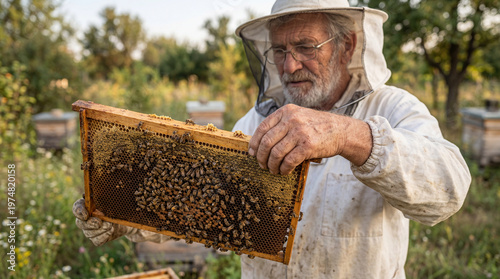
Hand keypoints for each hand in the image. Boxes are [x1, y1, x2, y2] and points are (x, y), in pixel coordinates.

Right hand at [73, 198, 134, 245]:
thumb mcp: (111, 199)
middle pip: (81, 223)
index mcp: (86, 207)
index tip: (86, 215)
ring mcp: (90, 230)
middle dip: (90, 224)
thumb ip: (101, 196)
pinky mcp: (97, 239)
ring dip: (101, 229)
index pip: (76, 208)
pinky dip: (104, 236)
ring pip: (89, 233)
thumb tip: (93, 192)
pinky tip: (110, 231)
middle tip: (99, 223)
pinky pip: (97, 241)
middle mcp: (85, 220)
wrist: (125, 219)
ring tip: (110, 225)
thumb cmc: (115, 206)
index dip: (79, 212)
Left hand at [248, 104, 371, 174]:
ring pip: (276, 153)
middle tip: (262, 165)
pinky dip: (284, 169)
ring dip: (272, 165)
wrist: (340, 130)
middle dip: (261, 157)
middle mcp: (292, 120)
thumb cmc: (316, 126)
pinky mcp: (308, 146)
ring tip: (274, 170)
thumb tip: (260, 144)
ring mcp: (300, 132)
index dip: (254, 143)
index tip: (252, 152)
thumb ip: (281, 125)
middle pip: (266, 142)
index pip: (262, 128)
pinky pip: (289, 161)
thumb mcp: (298, 117)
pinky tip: (285, 171)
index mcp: (286, 111)